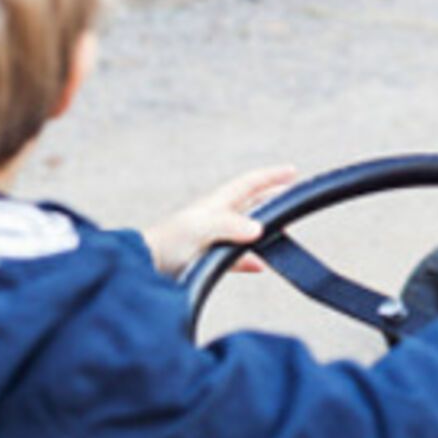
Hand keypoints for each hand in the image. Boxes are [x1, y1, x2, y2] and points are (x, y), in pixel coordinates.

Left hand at [144, 166, 296, 276]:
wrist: (145, 264)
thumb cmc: (167, 241)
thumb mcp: (201, 227)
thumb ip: (230, 225)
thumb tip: (258, 228)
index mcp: (216, 203)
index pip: (250, 183)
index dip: (271, 176)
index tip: (292, 172)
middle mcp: (217, 216)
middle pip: (252, 203)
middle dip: (272, 200)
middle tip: (292, 199)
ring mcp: (213, 237)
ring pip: (246, 230)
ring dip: (265, 231)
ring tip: (282, 234)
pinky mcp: (207, 257)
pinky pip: (236, 257)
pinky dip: (250, 259)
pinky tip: (260, 266)